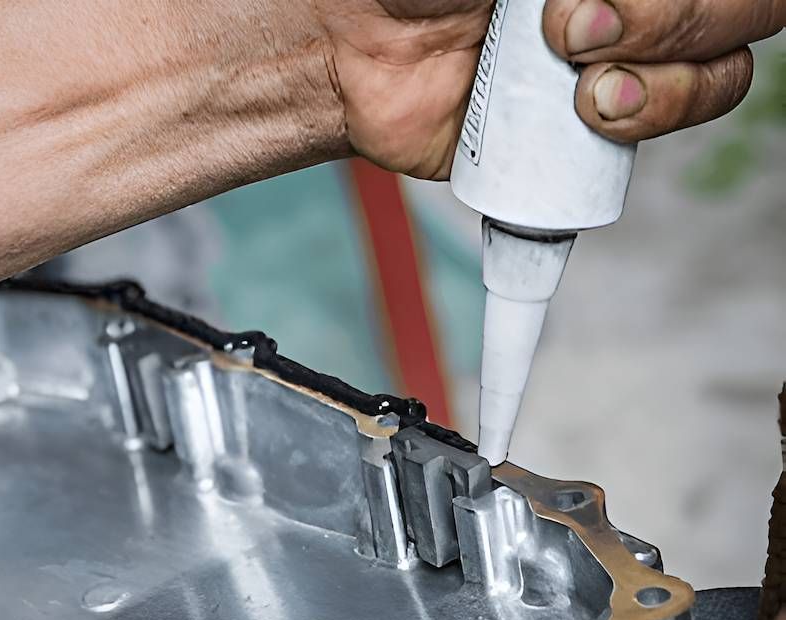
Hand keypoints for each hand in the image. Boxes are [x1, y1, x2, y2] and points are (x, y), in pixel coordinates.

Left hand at [316, 0, 785, 177]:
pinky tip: (589, 117)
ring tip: (579, 88)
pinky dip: (647, 124)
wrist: (352, 49)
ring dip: (663, 83)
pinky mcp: (601, 123)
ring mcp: (634, 52)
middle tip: (569, 31)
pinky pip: (671, 129)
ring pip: (725, 70)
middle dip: (671, 20)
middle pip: (745, 9)